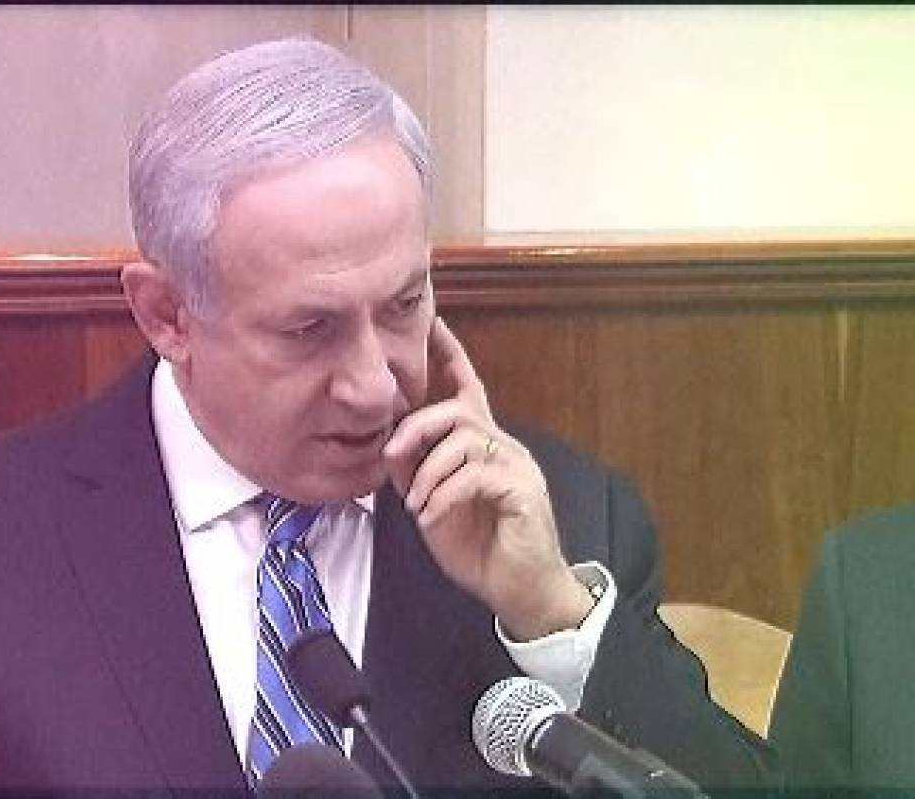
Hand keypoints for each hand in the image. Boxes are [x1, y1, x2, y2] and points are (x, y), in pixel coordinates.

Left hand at [382, 317, 593, 639]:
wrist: (521, 592)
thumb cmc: (480, 548)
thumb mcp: (433, 505)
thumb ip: (417, 472)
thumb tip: (390, 446)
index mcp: (482, 447)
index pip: (468, 388)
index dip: (450, 355)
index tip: (433, 322)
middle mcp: (504, 447)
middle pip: (459, 410)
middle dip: (418, 426)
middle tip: (392, 454)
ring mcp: (517, 466)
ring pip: (464, 439)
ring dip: (429, 472)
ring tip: (418, 505)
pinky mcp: (524, 490)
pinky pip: (475, 474)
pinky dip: (444, 493)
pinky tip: (433, 516)